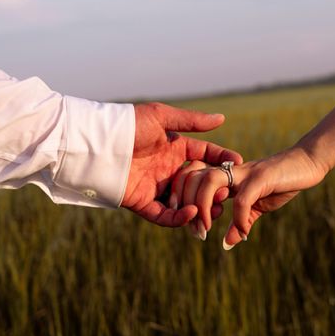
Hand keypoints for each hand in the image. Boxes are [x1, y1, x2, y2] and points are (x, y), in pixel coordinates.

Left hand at [120, 102, 241, 228]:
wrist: (95, 144)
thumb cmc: (127, 125)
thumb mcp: (161, 118)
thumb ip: (192, 122)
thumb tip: (221, 119)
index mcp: (174, 148)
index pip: (205, 154)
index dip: (222, 159)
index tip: (239, 163)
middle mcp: (167, 169)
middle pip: (198, 182)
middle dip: (216, 188)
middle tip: (230, 192)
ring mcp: (156, 187)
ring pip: (184, 202)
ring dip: (201, 208)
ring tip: (215, 210)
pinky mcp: (143, 203)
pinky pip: (165, 216)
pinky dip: (180, 218)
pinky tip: (192, 213)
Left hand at [170, 146, 327, 248]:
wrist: (307, 164)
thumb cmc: (281, 182)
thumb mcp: (257, 206)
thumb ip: (240, 221)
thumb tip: (226, 244)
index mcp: (225, 174)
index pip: (191, 179)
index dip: (184, 201)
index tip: (192, 228)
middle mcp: (229, 169)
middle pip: (192, 177)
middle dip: (187, 205)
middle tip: (197, 233)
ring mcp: (244, 171)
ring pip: (209, 181)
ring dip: (203, 208)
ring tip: (206, 231)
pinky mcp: (262, 176)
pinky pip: (242, 199)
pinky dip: (238, 218)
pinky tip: (243, 233)